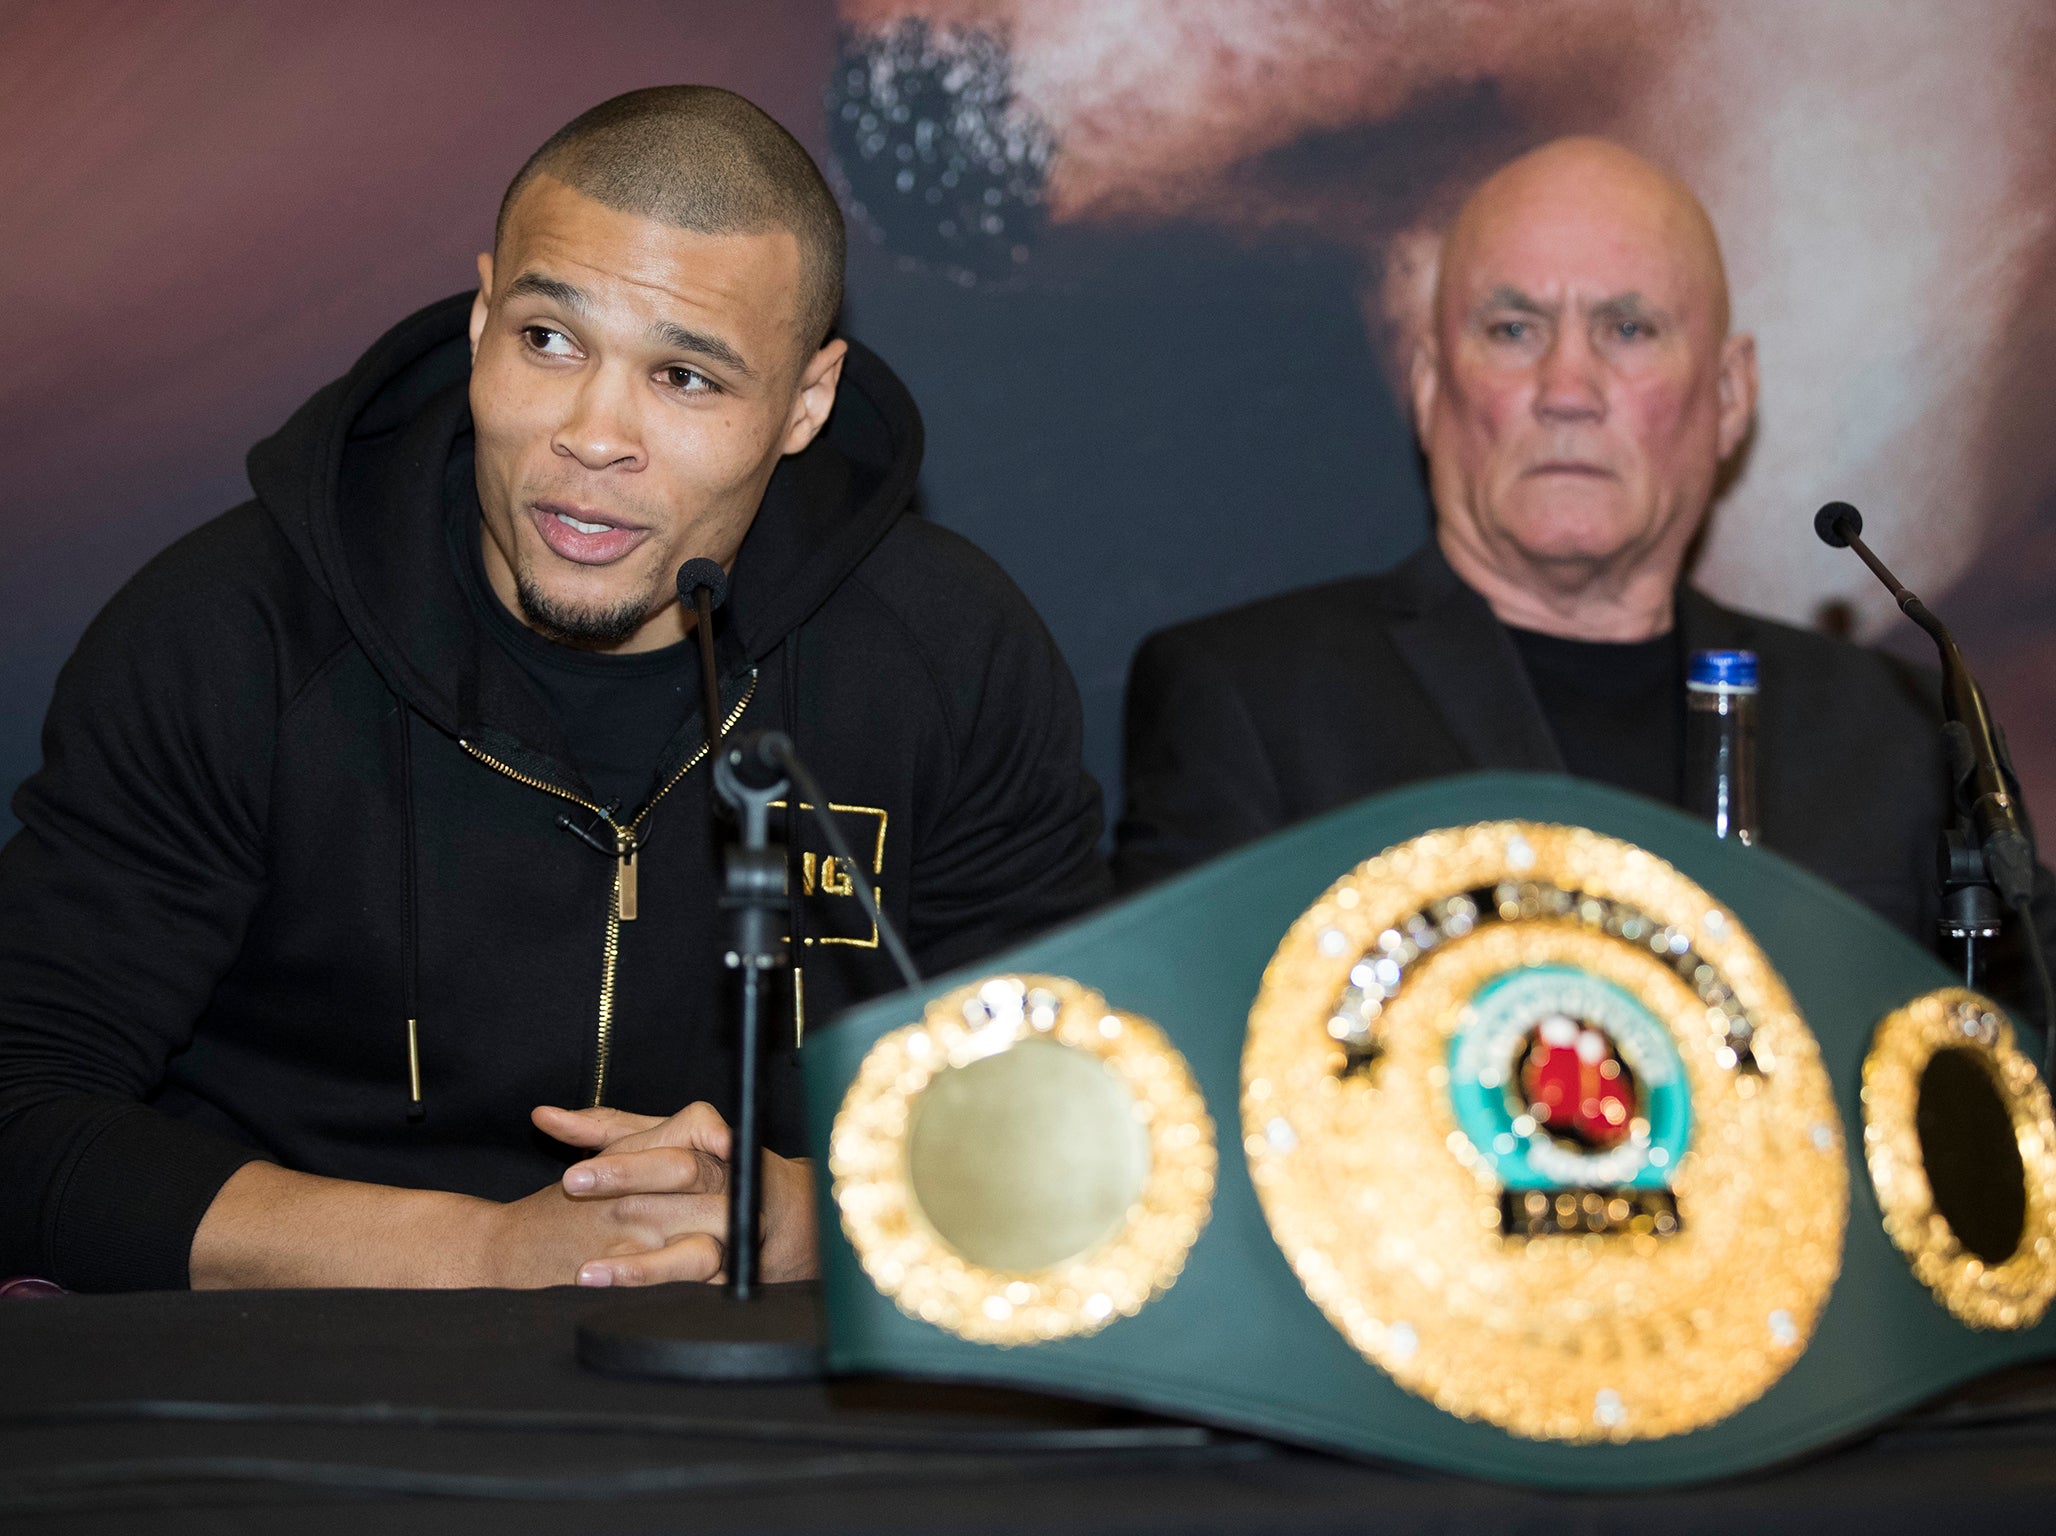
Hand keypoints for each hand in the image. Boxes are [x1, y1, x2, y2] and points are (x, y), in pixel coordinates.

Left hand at [527, 1101, 818, 1287]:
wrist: (774, 1217)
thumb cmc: (696, 1174)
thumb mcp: (651, 1143)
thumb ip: (602, 1129)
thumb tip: (543, 1115)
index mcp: (704, 1143)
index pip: (682, 1130)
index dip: (631, 1154)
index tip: (576, 1175)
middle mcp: (722, 1177)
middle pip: (681, 1170)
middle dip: (626, 1176)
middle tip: (572, 1186)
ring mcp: (729, 1223)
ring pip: (690, 1232)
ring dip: (637, 1256)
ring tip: (585, 1271)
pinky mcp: (728, 1263)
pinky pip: (693, 1274)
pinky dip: (651, 1280)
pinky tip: (614, 1286)